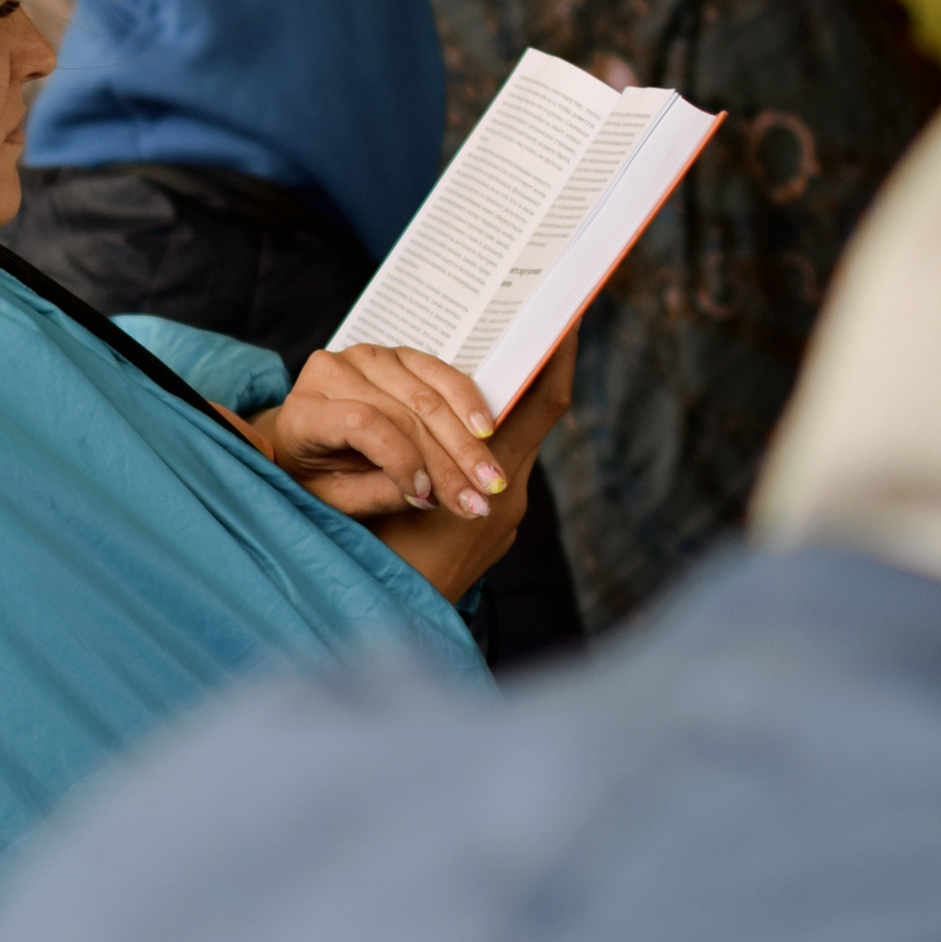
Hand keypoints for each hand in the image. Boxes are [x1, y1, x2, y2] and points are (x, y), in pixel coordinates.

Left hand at [250, 344, 507, 519]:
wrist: (303, 440)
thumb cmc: (314, 476)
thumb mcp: (334, 497)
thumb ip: (377, 493)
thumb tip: (431, 492)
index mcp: (303, 410)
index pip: (363, 423)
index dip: (402, 459)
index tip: (429, 497)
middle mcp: (331, 372)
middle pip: (404, 413)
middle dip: (449, 462)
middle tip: (481, 500)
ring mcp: (365, 358)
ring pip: (428, 397)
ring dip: (466, 441)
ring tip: (492, 480)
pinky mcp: (396, 356)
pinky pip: (439, 374)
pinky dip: (467, 402)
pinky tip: (486, 431)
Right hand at [365, 334, 576, 600]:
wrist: (388, 626)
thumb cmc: (373, 556)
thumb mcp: (381, 498)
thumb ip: (408, 451)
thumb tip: (434, 399)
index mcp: (496, 484)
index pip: (541, 404)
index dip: (558, 357)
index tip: (568, 315)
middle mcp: (512, 495)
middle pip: (537, 411)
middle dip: (538, 365)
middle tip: (536, 318)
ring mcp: (508, 513)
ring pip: (517, 437)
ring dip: (510, 400)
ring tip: (497, 359)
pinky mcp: (494, 525)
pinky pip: (500, 461)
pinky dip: (487, 433)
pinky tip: (463, 421)